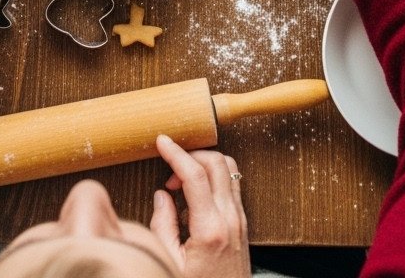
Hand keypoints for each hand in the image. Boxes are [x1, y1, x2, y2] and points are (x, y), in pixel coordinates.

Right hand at [150, 135, 249, 277]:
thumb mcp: (170, 262)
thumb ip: (163, 226)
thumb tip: (162, 196)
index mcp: (210, 228)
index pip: (195, 174)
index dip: (176, 152)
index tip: (162, 142)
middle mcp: (230, 219)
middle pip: (216, 162)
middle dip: (190, 155)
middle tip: (169, 170)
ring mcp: (239, 221)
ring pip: (228, 170)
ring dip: (203, 166)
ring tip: (181, 185)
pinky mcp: (242, 225)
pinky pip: (231, 186)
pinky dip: (212, 179)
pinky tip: (194, 198)